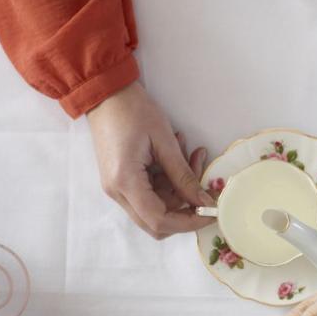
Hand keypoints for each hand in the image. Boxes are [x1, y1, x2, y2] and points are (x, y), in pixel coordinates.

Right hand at [86, 81, 214, 237]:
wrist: (106, 93)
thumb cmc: (133, 110)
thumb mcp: (165, 141)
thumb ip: (184, 176)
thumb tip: (205, 202)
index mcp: (125, 182)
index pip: (159, 220)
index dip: (188, 222)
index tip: (210, 212)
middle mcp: (117, 192)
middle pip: (157, 222)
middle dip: (185, 208)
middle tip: (204, 186)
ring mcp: (117, 188)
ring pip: (157, 206)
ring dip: (179, 188)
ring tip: (191, 154)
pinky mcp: (121, 181)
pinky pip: (150, 193)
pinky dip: (169, 180)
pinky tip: (177, 154)